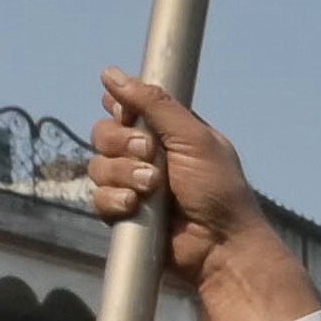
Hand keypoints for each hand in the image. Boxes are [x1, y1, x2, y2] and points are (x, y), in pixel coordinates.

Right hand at [88, 73, 320, 320]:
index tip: (131, 117)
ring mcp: (135, 185)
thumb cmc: (219, 191)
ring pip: (98, 166)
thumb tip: (111, 73)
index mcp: (167, 132)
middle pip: (103, 134)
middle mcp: (147, 156)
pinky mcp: (126, 214)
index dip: (121, 110)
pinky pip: (98, 198)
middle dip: (122, 143)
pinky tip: (137, 207)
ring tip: (154, 187)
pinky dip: (115, 200)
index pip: (124, 108)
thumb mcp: (193, 138)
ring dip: (123, 173)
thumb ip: (154, 103)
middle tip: (152, 154)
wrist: (222, 246)